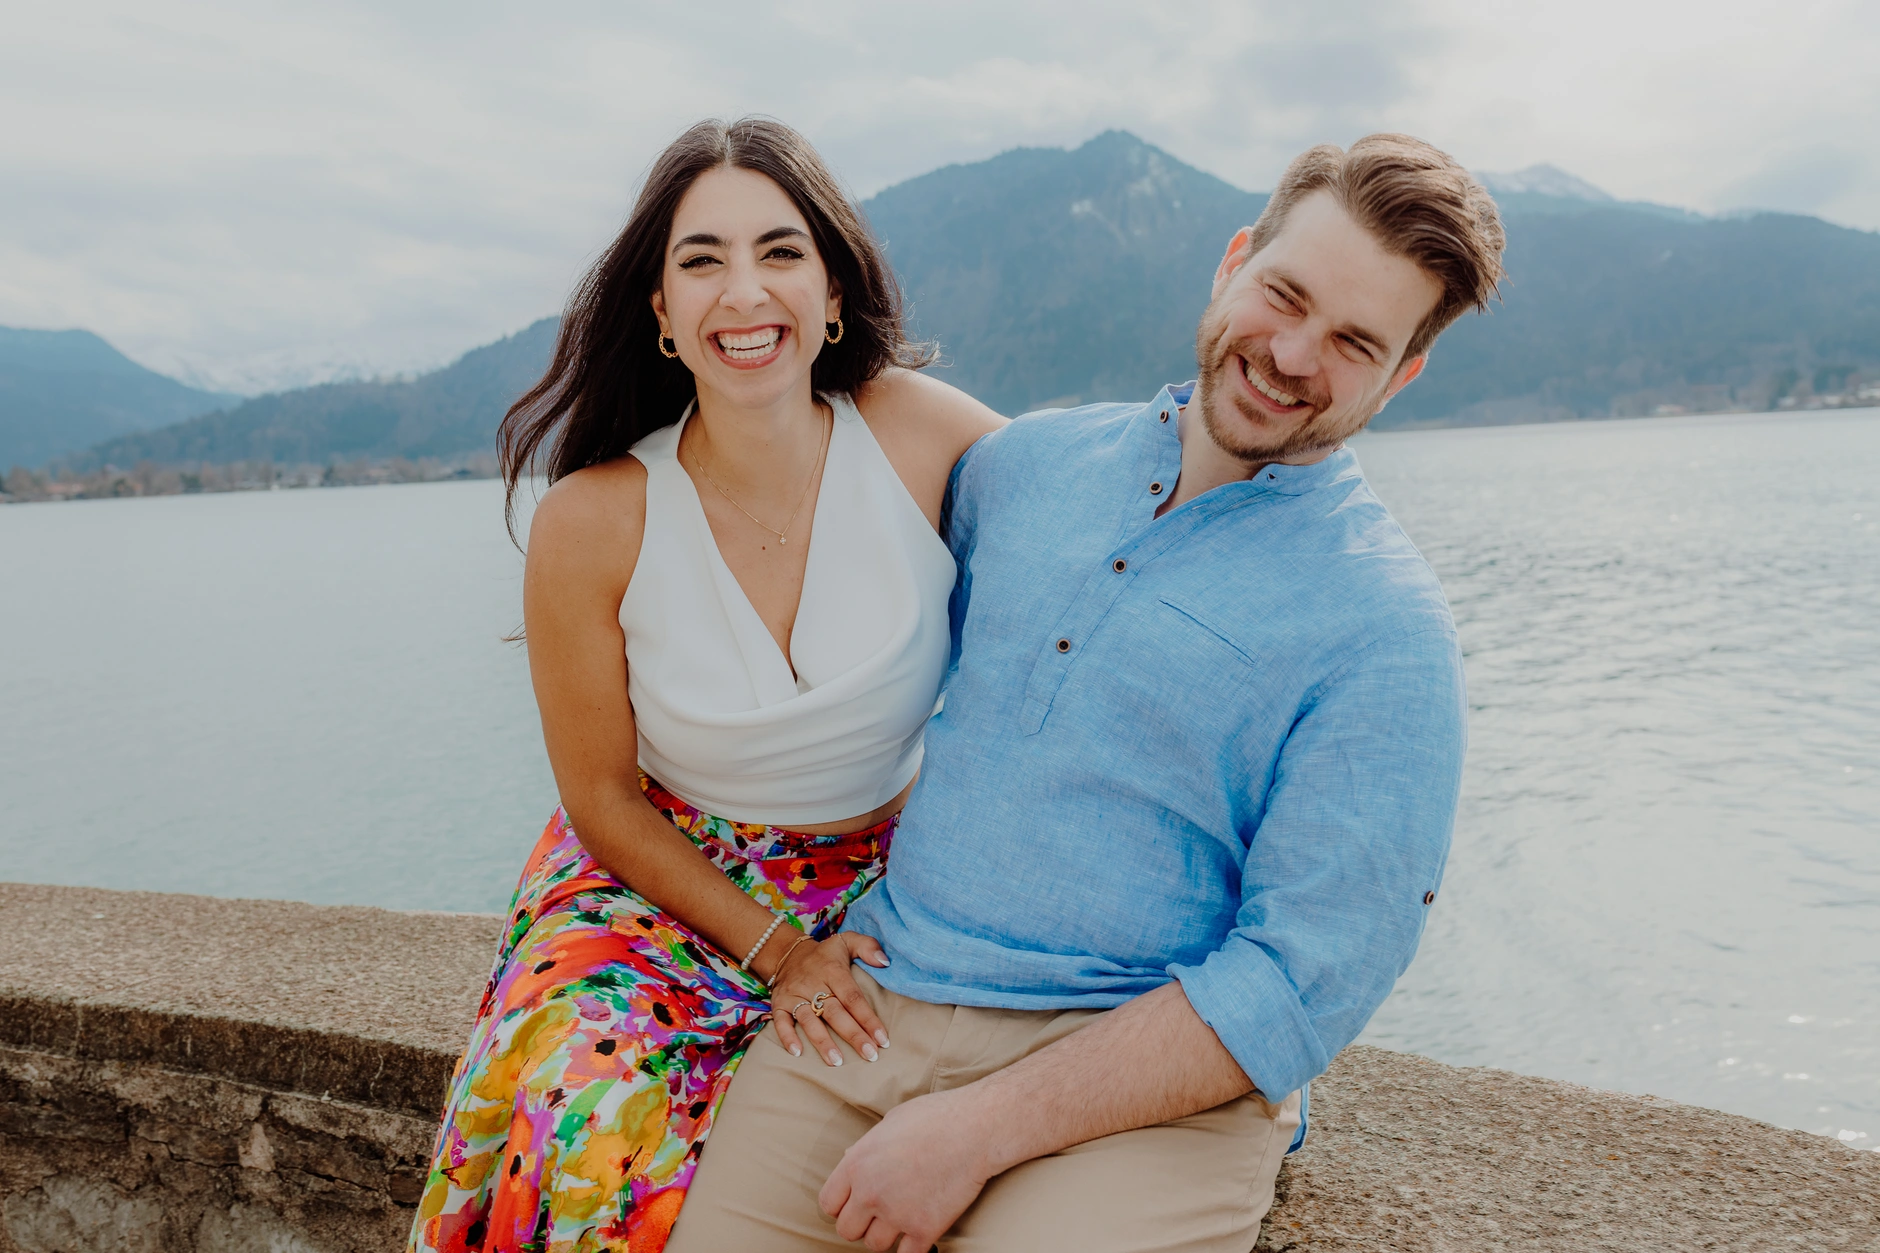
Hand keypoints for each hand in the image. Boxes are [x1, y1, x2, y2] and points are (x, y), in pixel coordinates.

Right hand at [767, 932, 891, 1066]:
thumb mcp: (846, 940)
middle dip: (853, 1035)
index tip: (883, 1039)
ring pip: (809, 1020)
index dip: (868, 1019)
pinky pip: (781, 1021)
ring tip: (837, 1062)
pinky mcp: (779, 1003)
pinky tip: (797, 1053)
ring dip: (822, 1041)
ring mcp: (795, 995)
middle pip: (835, 1012)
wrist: (787, 953)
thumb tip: (885, 962)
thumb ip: (868, 946)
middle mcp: (813, 984)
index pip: (853, 997)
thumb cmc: (825, 955)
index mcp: (833, 970)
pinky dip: (787, 1037)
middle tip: (870, 1055)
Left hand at [819, 1088, 993, 1252]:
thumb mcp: (889, 1123)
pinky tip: (919, 1234)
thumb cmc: (935, 1117)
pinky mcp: (925, 1229)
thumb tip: (854, 1163)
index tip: (855, 1203)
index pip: (828, 1203)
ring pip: (874, 1246)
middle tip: (879, 1214)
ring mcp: (897, 1213)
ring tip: (901, 1220)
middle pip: (847, 1231)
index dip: (841, 1205)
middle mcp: (870, 1192)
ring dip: (886, 1237)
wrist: (975, 1128)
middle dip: (861, 1224)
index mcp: (857, 1163)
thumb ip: (867, 1150)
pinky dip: (912, 1249)